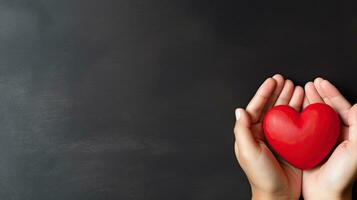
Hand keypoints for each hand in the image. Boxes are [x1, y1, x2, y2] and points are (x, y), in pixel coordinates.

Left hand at [233, 74, 302, 199]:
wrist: (277, 194)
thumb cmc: (260, 175)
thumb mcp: (247, 151)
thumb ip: (242, 130)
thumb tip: (240, 110)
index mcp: (251, 132)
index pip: (256, 107)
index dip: (263, 93)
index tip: (271, 80)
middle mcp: (264, 132)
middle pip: (271, 106)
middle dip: (278, 92)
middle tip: (285, 79)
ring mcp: (278, 137)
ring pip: (284, 112)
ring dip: (290, 99)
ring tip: (297, 86)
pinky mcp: (291, 143)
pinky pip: (296, 123)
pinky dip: (300, 112)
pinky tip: (304, 103)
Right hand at [302, 78, 356, 199]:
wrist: (325, 194)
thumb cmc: (342, 175)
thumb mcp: (355, 149)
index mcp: (349, 133)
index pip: (341, 107)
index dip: (331, 93)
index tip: (321, 82)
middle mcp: (335, 134)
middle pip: (326, 108)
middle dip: (318, 94)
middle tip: (310, 83)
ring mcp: (320, 139)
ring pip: (314, 115)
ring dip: (308, 102)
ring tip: (301, 90)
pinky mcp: (308, 146)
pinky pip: (302, 126)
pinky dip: (298, 116)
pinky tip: (292, 110)